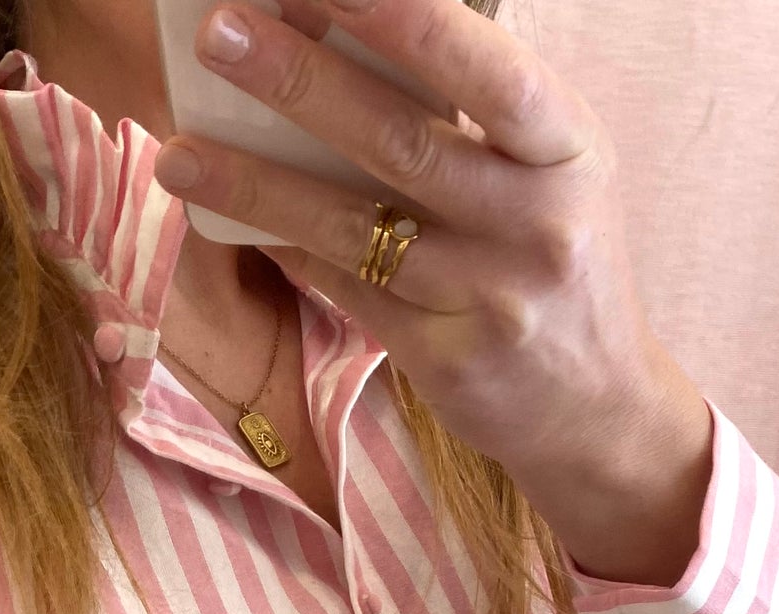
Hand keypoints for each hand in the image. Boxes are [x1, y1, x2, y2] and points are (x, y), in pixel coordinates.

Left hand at [151, 0, 714, 586]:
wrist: (599, 409)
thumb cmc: (557, 266)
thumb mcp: (549, 175)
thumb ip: (474, 119)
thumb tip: (350, 43)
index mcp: (568, 148)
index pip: (484, 68)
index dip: (403, 17)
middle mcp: (536, 219)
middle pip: (402, 141)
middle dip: (302, 81)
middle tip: (220, 33)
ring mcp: (490, 296)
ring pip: (355, 228)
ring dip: (258, 184)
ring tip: (179, 154)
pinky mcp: (446, 360)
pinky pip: (348, 293)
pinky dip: (287, 251)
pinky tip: (229, 221)